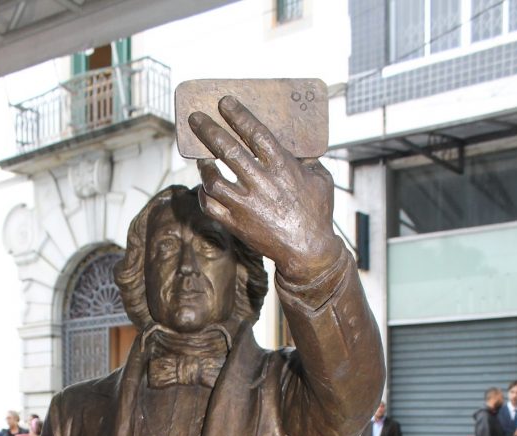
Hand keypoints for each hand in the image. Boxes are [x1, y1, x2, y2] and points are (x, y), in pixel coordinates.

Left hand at [188, 96, 341, 282]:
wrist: (308, 251)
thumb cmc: (318, 213)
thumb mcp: (321, 178)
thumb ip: (307, 159)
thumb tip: (296, 144)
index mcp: (282, 167)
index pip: (254, 133)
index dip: (237, 115)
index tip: (224, 102)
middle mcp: (261, 183)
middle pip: (227, 150)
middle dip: (208, 131)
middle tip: (195, 119)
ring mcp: (246, 205)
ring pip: (213, 180)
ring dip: (204, 167)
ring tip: (201, 160)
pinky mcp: (237, 224)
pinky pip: (211, 206)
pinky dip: (204, 195)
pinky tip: (205, 188)